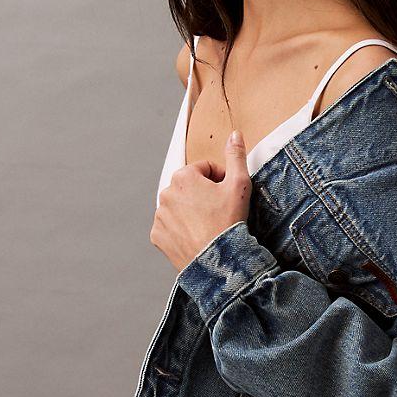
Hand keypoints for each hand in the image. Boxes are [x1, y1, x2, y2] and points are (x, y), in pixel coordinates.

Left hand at [151, 129, 251, 271]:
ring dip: (191, 211)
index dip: (220, 180)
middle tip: (219, 211)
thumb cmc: (229, 222)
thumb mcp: (239, 185)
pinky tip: (195, 236)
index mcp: (183, 177)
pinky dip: (180, 229)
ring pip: (179, 206)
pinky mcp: (157, 236)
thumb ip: (235, 155)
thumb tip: (234, 134)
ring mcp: (159, 216)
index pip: (204, 169)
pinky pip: (169, 226)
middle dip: (203, 195)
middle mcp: (166, 193)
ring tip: (208, 225)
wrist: (218, 261)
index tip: (227, 195)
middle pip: (189, 187)